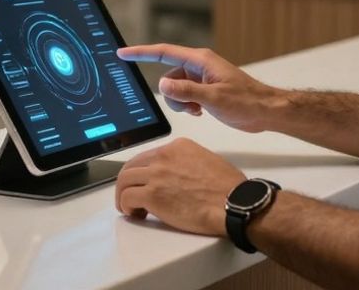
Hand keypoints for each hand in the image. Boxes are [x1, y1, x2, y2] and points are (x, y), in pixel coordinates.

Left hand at [115, 138, 245, 234]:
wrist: (234, 203)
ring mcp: (156, 174)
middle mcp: (164, 156)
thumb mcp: (207, 160)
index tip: (145, 183)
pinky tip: (134, 213)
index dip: (144, 172)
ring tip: (130, 207)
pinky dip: (126, 206)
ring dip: (123, 195)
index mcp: (178, 146)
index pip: (149, 156)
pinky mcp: (152, 194)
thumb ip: (187, 162)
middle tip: (130, 195)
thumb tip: (178, 175)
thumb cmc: (229, 188)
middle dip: (127, 181)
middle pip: (132, 165)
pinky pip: (127, 197)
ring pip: (124, 180)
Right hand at [117, 44, 281, 132]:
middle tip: (190, 106)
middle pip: (168, 77)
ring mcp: (201, 78)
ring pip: (175, 89)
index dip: (141, 53)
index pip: (163, 53)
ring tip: (198, 110)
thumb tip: (162, 86)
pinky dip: (187, 105)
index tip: (123, 53)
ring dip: (181, 102)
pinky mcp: (205, 89)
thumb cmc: (247, 101)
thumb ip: (187, 91)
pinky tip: (201, 111)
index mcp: (200, 61)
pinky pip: (184, 95)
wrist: (265, 110)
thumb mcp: (214, 98)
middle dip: (172, 95)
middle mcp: (198, 66)